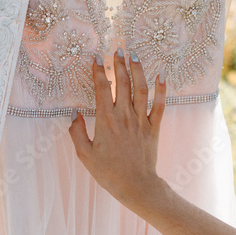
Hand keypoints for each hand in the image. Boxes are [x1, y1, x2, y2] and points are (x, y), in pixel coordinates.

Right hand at [69, 50, 166, 214]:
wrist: (136, 186)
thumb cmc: (108, 173)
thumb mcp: (85, 155)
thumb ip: (77, 132)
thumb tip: (74, 114)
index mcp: (105, 121)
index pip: (102, 88)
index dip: (99, 71)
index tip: (96, 57)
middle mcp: (124, 116)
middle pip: (122, 83)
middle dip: (119, 64)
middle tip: (117, 49)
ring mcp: (141, 121)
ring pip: (141, 89)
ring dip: (138, 70)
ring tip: (134, 55)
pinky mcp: (154, 128)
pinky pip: (159, 105)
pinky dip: (161, 89)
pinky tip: (161, 75)